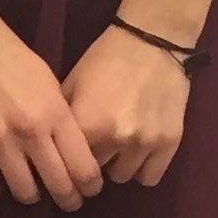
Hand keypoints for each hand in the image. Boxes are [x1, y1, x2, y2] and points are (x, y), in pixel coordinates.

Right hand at [0, 10, 101, 209]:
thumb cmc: (12, 56)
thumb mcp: (50, 83)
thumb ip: (62, 118)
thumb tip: (72, 151)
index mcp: (56, 114)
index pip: (84, 167)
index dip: (90, 186)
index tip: (88, 189)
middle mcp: (30, 132)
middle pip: (59, 186)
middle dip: (68, 199)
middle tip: (67, 199)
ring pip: (24, 192)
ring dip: (31, 195)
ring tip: (30, 188)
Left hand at [61, 23, 190, 186]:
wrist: (153, 40)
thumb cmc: (106, 59)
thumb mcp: (71, 83)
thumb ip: (62, 120)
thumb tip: (47, 149)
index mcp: (87, 125)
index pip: (68, 165)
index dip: (66, 162)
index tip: (67, 159)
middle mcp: (116, 139)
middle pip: (95, 174)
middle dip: (92, 162)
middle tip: (95, 147)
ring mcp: (146, 142)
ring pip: (123, 177)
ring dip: (118, 165)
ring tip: (118, 146)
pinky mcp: (170, 142)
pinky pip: (150, 177)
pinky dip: (142, 168)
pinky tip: (138, 152)